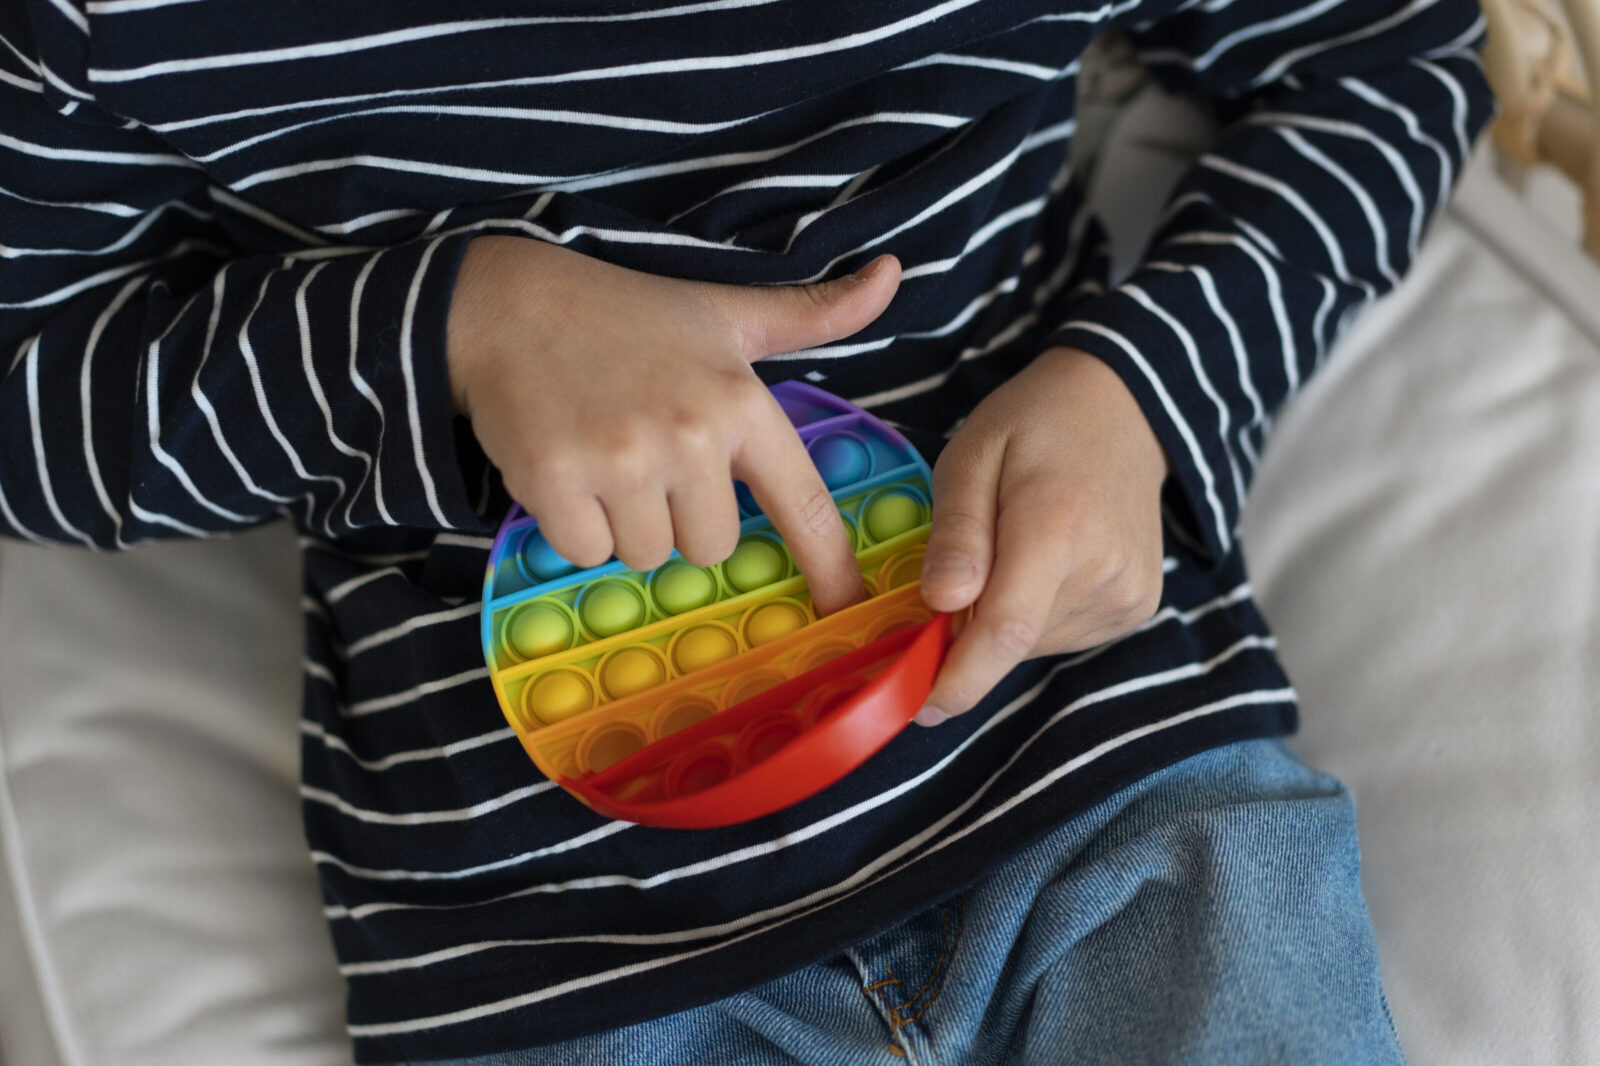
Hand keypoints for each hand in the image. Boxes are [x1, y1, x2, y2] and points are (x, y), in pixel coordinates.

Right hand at [447, 236, 900, 615]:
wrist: (508, 305)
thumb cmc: (627, 314)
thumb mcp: (725, 311)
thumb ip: (811, 313)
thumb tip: (893, 276)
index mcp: (741, 401)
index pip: (804, 504)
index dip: (830, 567)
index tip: (845, 610)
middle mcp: (690, 435)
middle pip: (711, 545)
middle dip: (680, 517)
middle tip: (648, 459)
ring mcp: (621, 461)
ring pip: (647, 555)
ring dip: (626, 524)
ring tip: (605, 457)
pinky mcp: (556, 483)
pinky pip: (586, 554)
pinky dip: (574, 527)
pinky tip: (567, 471)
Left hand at [915, 347, 1169, 724]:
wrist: (1122, 410)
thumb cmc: (1034, 425)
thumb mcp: (971, 456)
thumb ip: (956, 533)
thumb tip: (940, 605)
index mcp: (1056, 529)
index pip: (1004, 632)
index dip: (956, 680)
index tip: (916, 705)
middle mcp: (1103, 572)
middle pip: (1011, 642)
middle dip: (965, 633)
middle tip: (952, 577)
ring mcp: (1128, 595)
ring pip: (1032, 645)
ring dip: (1000, 621)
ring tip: (1009, 549)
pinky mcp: (1137, 607)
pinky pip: (1061, 636)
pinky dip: (1033, 616)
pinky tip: (1042, 564)